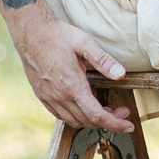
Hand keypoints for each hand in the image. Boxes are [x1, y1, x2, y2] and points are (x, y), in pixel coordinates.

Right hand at [5, 5, 130, 132]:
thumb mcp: (84, 42)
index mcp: (73, 86)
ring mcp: (49, 97)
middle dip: (109, 120)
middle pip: (87, 121)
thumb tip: (121, 74)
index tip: (128, 126)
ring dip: (91, 120)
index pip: (97, 116)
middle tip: (121, 110)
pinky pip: (60, 115)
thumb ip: (103, 60)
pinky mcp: (41, 95)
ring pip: (73, 121)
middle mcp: (60, 96)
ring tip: (104, 109)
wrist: (29, 32)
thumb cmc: (57, 35)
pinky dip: (75, 116)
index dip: (115, 124)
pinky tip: (82, 106)